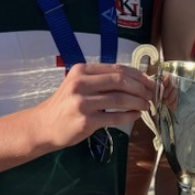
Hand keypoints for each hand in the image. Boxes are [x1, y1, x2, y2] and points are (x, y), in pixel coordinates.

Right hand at [39, 62, 154, 151]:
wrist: (43, 126)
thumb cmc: (64, 105)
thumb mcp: (78, 84)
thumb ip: (100, 80)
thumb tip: (134, 80)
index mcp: (82, 71)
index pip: (116, 69)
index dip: (137, 75)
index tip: (150, 81)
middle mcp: (81, 84)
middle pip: (120, 81)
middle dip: (140, 88)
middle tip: (151, 94)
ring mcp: (83, 103)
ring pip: (119, 99)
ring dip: (137, 102)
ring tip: (146, 106)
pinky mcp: (86, 121)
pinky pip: (114, 117)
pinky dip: (129, 116)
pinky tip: (136, 115)